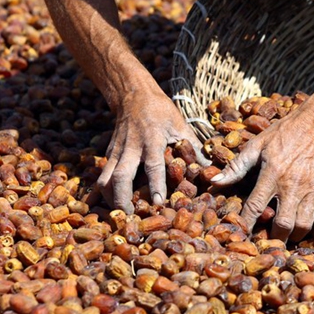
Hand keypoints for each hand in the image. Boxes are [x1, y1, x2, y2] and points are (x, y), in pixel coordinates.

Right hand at [97, 90, 209, 212]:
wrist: (133, 95)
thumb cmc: (161, 112)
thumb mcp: (181, 126)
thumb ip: (194, 148)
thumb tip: (211, 170)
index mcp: (152, 139)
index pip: (153, 165)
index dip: (155, 185)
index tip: (157, 202)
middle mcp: (131, 147)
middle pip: (120, 177)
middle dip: (123, 199)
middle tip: (132, 217)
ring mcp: (116, 152)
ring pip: (105, 179)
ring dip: (110, 199)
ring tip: (120, 215)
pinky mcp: (109, 155)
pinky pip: (102, 176)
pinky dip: (102, 192)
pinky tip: (107, 205)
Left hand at [211, 110, 313, 240]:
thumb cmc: (282, 134)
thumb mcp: (256, 146)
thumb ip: (236, 166)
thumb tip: (214, 182)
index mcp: (271, 175)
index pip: (255, 207)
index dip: (247, 224)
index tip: (242, 235)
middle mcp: (292, 186)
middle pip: (283, 224)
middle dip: (274, 238)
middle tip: (268, 241)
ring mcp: (312, 190)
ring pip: (304, 225)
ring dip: (295, 237)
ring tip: (288, 237)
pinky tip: (313, 234)